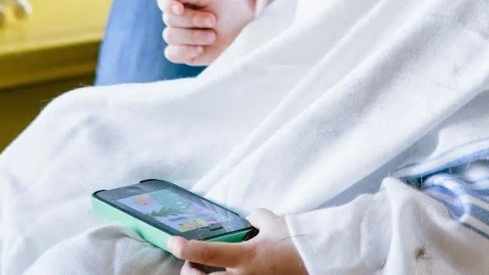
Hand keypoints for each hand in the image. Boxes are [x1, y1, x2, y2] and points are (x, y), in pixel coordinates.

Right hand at [158, 0, 252, 65]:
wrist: (241, 27)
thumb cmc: (226, 7)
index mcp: (180, 2)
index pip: (163, 1)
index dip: (168, 4)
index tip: (180, 8)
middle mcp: (176, 20)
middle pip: (169, 20)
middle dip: (192, 20)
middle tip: (213, 20)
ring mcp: (178, 37)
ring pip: (171, 36)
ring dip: (192, 36)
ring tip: (212, 35)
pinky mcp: (183, 54)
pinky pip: (172, 54)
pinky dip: (185, 51)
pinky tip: (200, 49)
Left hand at [169, 209, 307, 273]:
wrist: (316, 259)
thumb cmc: (294, 240)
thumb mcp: (271, 221)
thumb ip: (255, 218)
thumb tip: (247, 220)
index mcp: (244, 257)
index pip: (207, 253)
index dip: (186, 248)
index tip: (173, 243)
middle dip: (189, 274)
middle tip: (189, 266)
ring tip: (204, 272)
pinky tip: (226, 274)